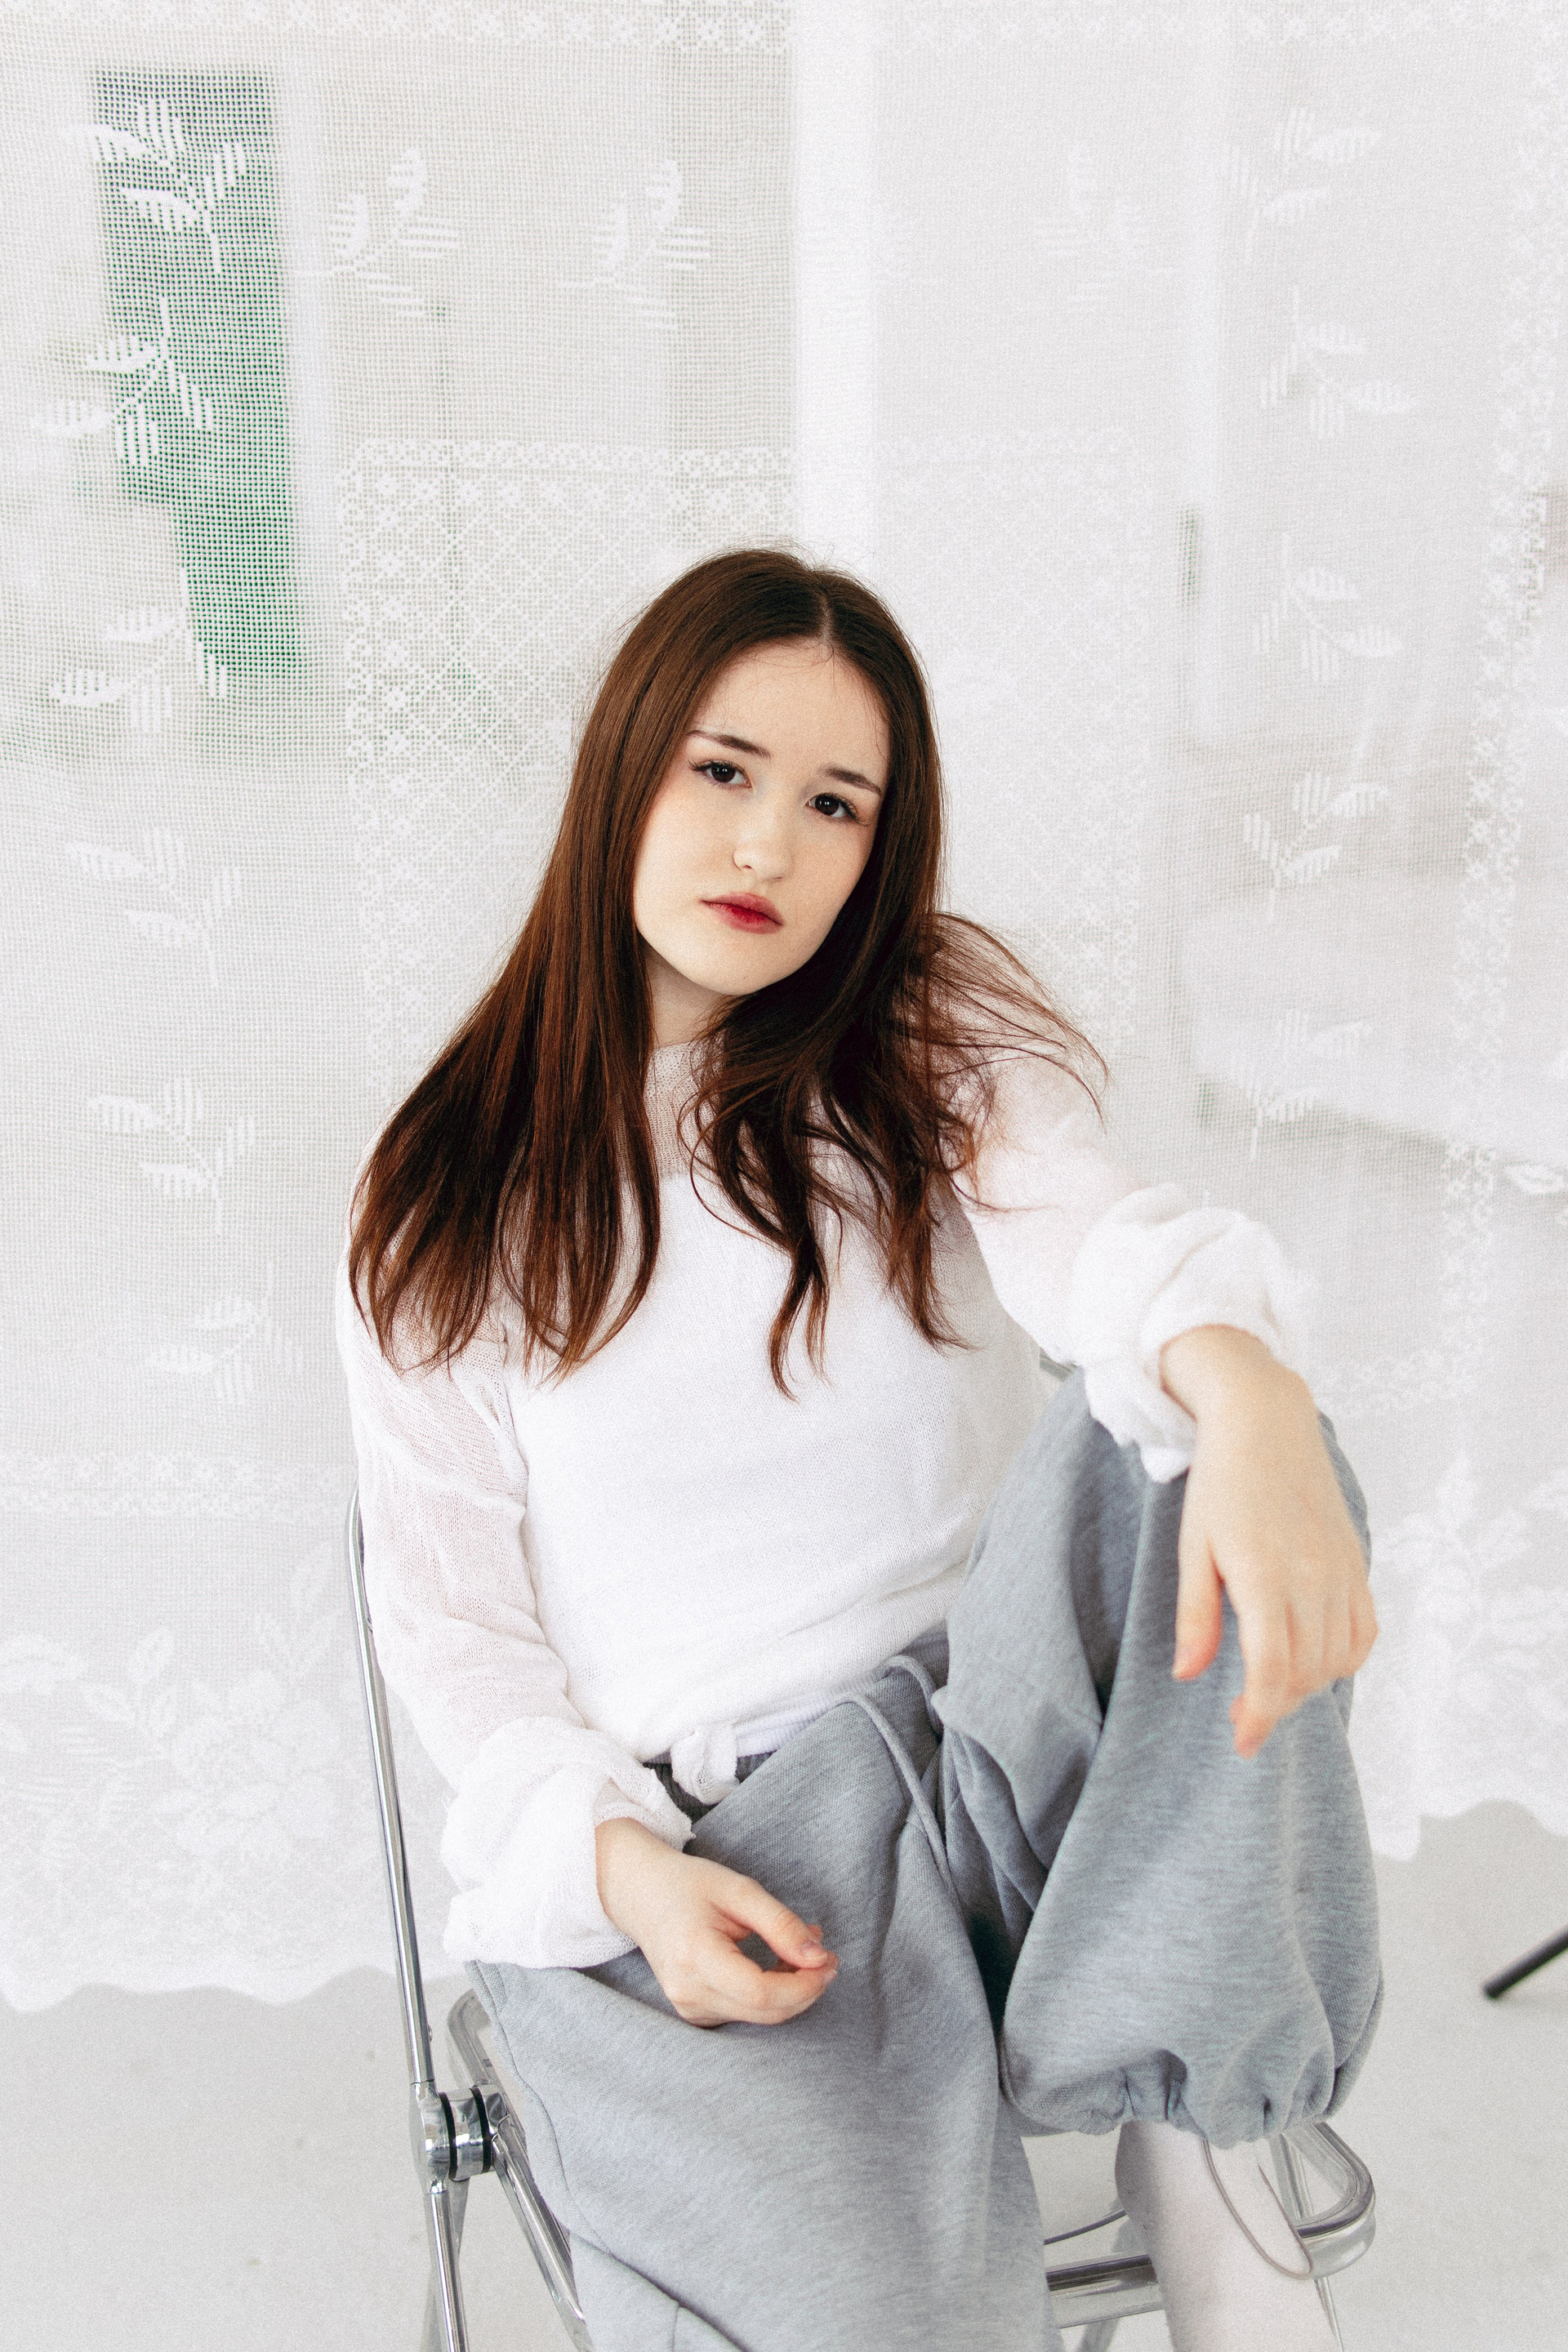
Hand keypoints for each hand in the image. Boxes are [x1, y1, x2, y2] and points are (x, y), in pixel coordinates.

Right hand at [595, 1815, 838, 2026]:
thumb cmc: (689, 1886)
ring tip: (800, 1948)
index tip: (829, 1960)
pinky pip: (746, 2014)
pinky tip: (777, 1965)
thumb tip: (819, 1957)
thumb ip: (780, 1924)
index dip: (803, 1984)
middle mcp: (688, 1992)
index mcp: (695, 1957)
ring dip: (791, 1990)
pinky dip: (772, 1995)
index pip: (761, 1993)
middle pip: (765, 2012)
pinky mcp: (695, 2013)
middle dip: (806, 1988)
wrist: (641, 1895)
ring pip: (760, 2016)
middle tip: (826, 1954)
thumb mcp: (739, 1890)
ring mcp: (688, 2008)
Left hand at [1158, 1326, 1377, 1759]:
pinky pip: (1362, 1632)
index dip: (1258, 1717)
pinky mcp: (1356, 1563)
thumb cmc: (1220, 1483)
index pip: (1271, 1670)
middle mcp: (1311, 1578)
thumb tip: (1189, 1675)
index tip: (1241, 1742)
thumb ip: (1195, 1614)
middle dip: (1275, 1707)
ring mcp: (1340, 1571)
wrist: (1267, 1422)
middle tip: (1243, 1719)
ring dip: (1306, 1687)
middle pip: (1305, 1673)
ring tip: (1270, 1688)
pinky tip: (1315, 1661)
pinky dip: (1343, 1659)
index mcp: (1264, 1575)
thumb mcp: (1193, 1546)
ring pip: (1336, 1659)